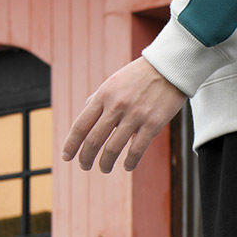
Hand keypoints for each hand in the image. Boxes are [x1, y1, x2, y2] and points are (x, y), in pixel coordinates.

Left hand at [61, 56, 187, 173]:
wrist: (169, 68)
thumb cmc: (140, 76)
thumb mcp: (114, 82)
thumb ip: (99, 98)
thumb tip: (86, 111)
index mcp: (103, 95)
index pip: (81, 125)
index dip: (71, 144)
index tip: (66, 156)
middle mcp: (116, 106)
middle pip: (94, 140)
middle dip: (86, 157)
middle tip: (85, 166)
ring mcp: (135, 116)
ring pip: (113, 148)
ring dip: (106, 163)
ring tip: (104, 168)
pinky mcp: (153, 124)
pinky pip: (137, 150)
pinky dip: (130, 162)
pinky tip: (127, 166)